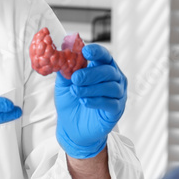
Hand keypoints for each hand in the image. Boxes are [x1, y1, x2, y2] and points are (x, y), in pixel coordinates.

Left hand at [54, 44, 126, 158]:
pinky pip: (110, 103)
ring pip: (110, 87)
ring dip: (91, 88)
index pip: (103, 56)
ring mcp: (118, 94)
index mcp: (102, 68)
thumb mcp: (64, 84)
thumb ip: (65, 69)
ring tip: (76, 91)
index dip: (96, 52)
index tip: (85, 51)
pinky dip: (96, 101)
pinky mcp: (116, 110)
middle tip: (75, 78)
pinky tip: (84, 101)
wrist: (71, 127)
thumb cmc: (70, 101)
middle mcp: (114, 79)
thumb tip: (61, 55)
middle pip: (108, 70)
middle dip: (91, 73)